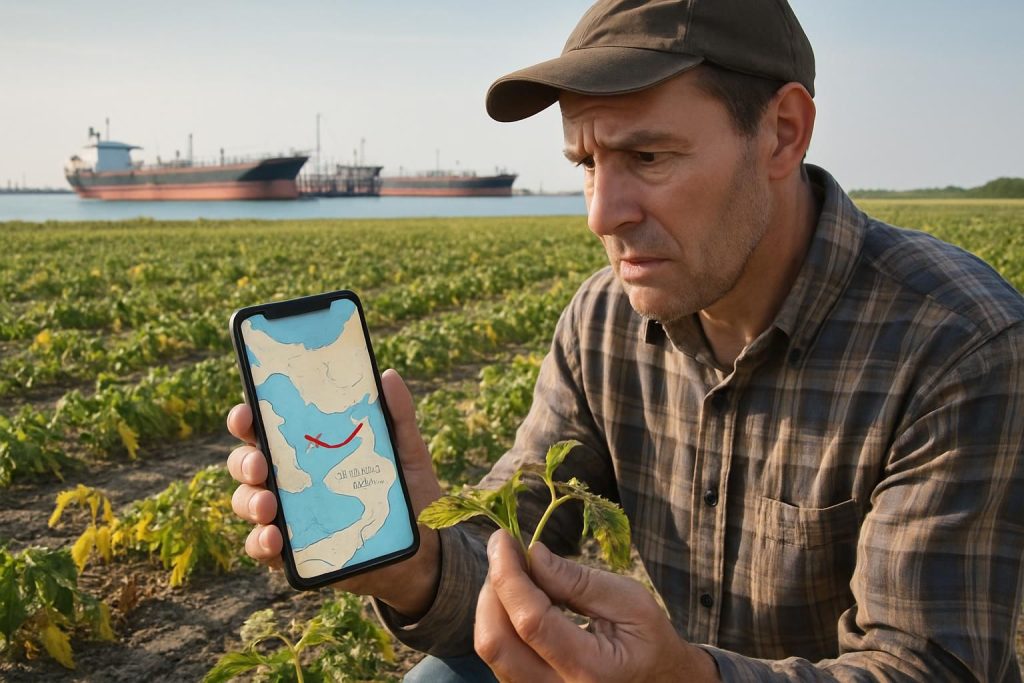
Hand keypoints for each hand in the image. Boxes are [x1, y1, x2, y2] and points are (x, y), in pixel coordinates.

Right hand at [225, 368, 443, 618]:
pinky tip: (275, 539)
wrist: (423, 549)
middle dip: (245, 462)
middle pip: (247, 464)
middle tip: (260, 465)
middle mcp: (291, 479)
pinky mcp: (294, 552)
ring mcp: (289, 516)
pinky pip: (262, 547)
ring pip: (247, 503)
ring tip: (268, 505)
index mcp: (308, 449)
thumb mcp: (407, 452)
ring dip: (249, 502)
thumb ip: (398, 416)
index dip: (247, 418)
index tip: (247, 413)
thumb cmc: (408, 493)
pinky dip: (260, 542)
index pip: (266, 428)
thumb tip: (387, 376)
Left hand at [475, 530, 719, 682]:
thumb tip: (531, 554)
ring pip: (491, 649)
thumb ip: (579, 581)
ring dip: (493, 602)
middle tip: (507, 553)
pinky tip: (520, 597)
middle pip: (496, 642)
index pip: (530, 622)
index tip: (502, 538)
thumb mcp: (630, 601)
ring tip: (517, 573)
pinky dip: (500, 618)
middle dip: (493, 587)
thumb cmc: (649, 640)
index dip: (508, 574)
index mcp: (591, 670)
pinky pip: (500, 654)